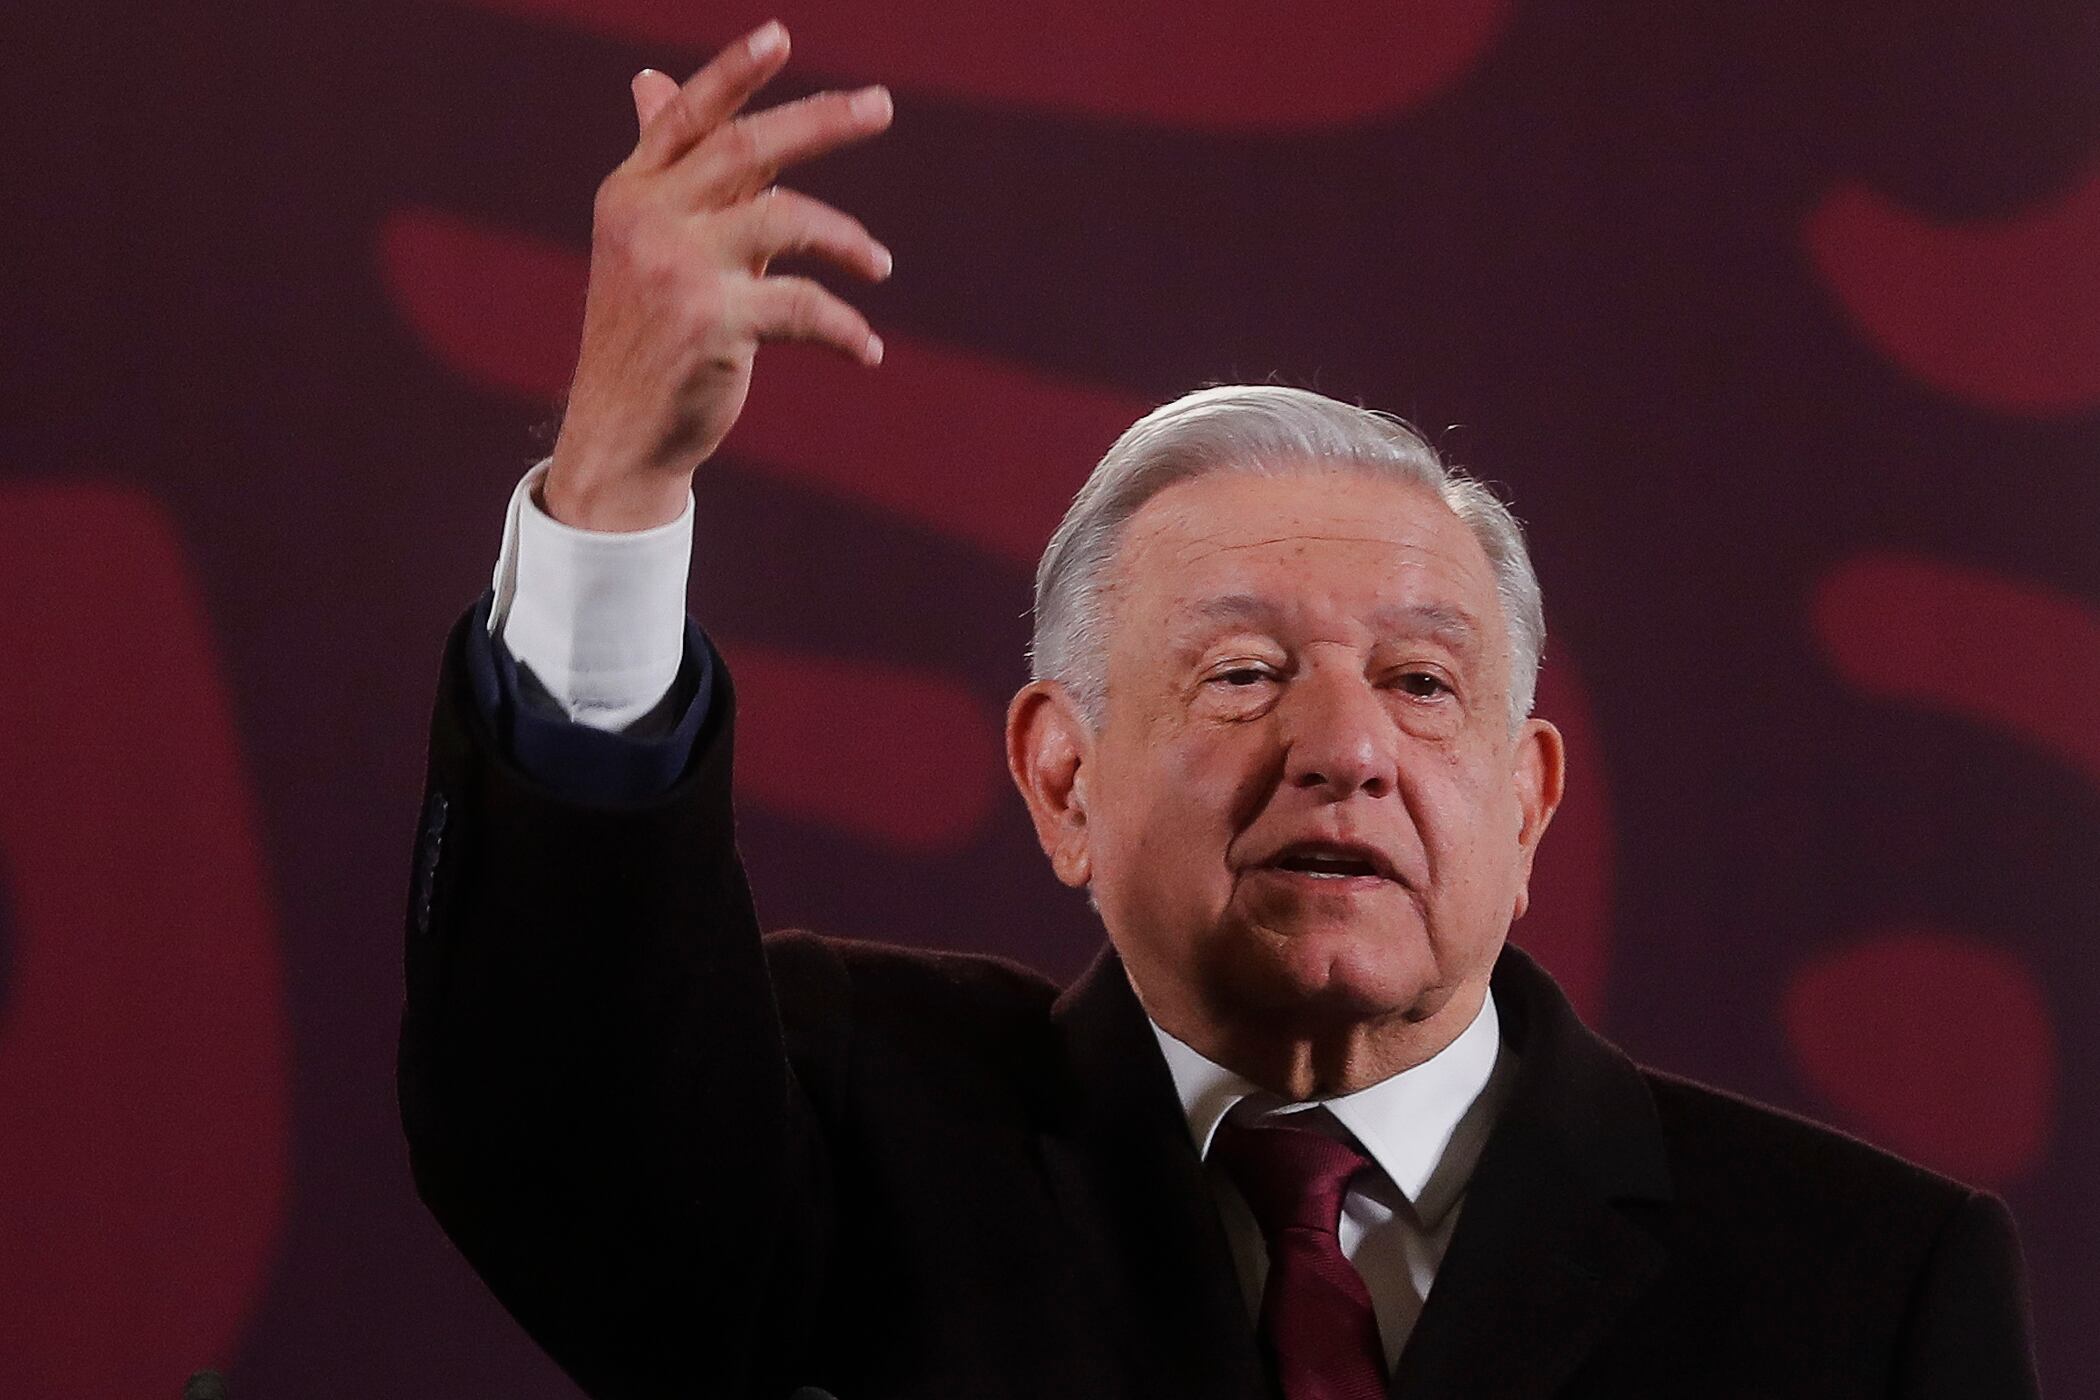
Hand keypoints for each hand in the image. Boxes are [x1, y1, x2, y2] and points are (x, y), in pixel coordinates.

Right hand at [544, 20, 893, 529]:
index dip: (735, 72)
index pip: (688, 116)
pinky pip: (805, 307)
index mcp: (632, 192)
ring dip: (846, 240)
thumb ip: (671, 169)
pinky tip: (867, 350)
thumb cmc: (645, 334)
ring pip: (786, 220)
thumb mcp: (644, 242)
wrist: (620, 432)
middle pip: (746, 148)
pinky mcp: (712, 324)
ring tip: (878, 265)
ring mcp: (679, 270)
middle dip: (821, 121)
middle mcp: (649, 220)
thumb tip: (653, 79)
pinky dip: (846, 328)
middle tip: (882, 104)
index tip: (781, 34)